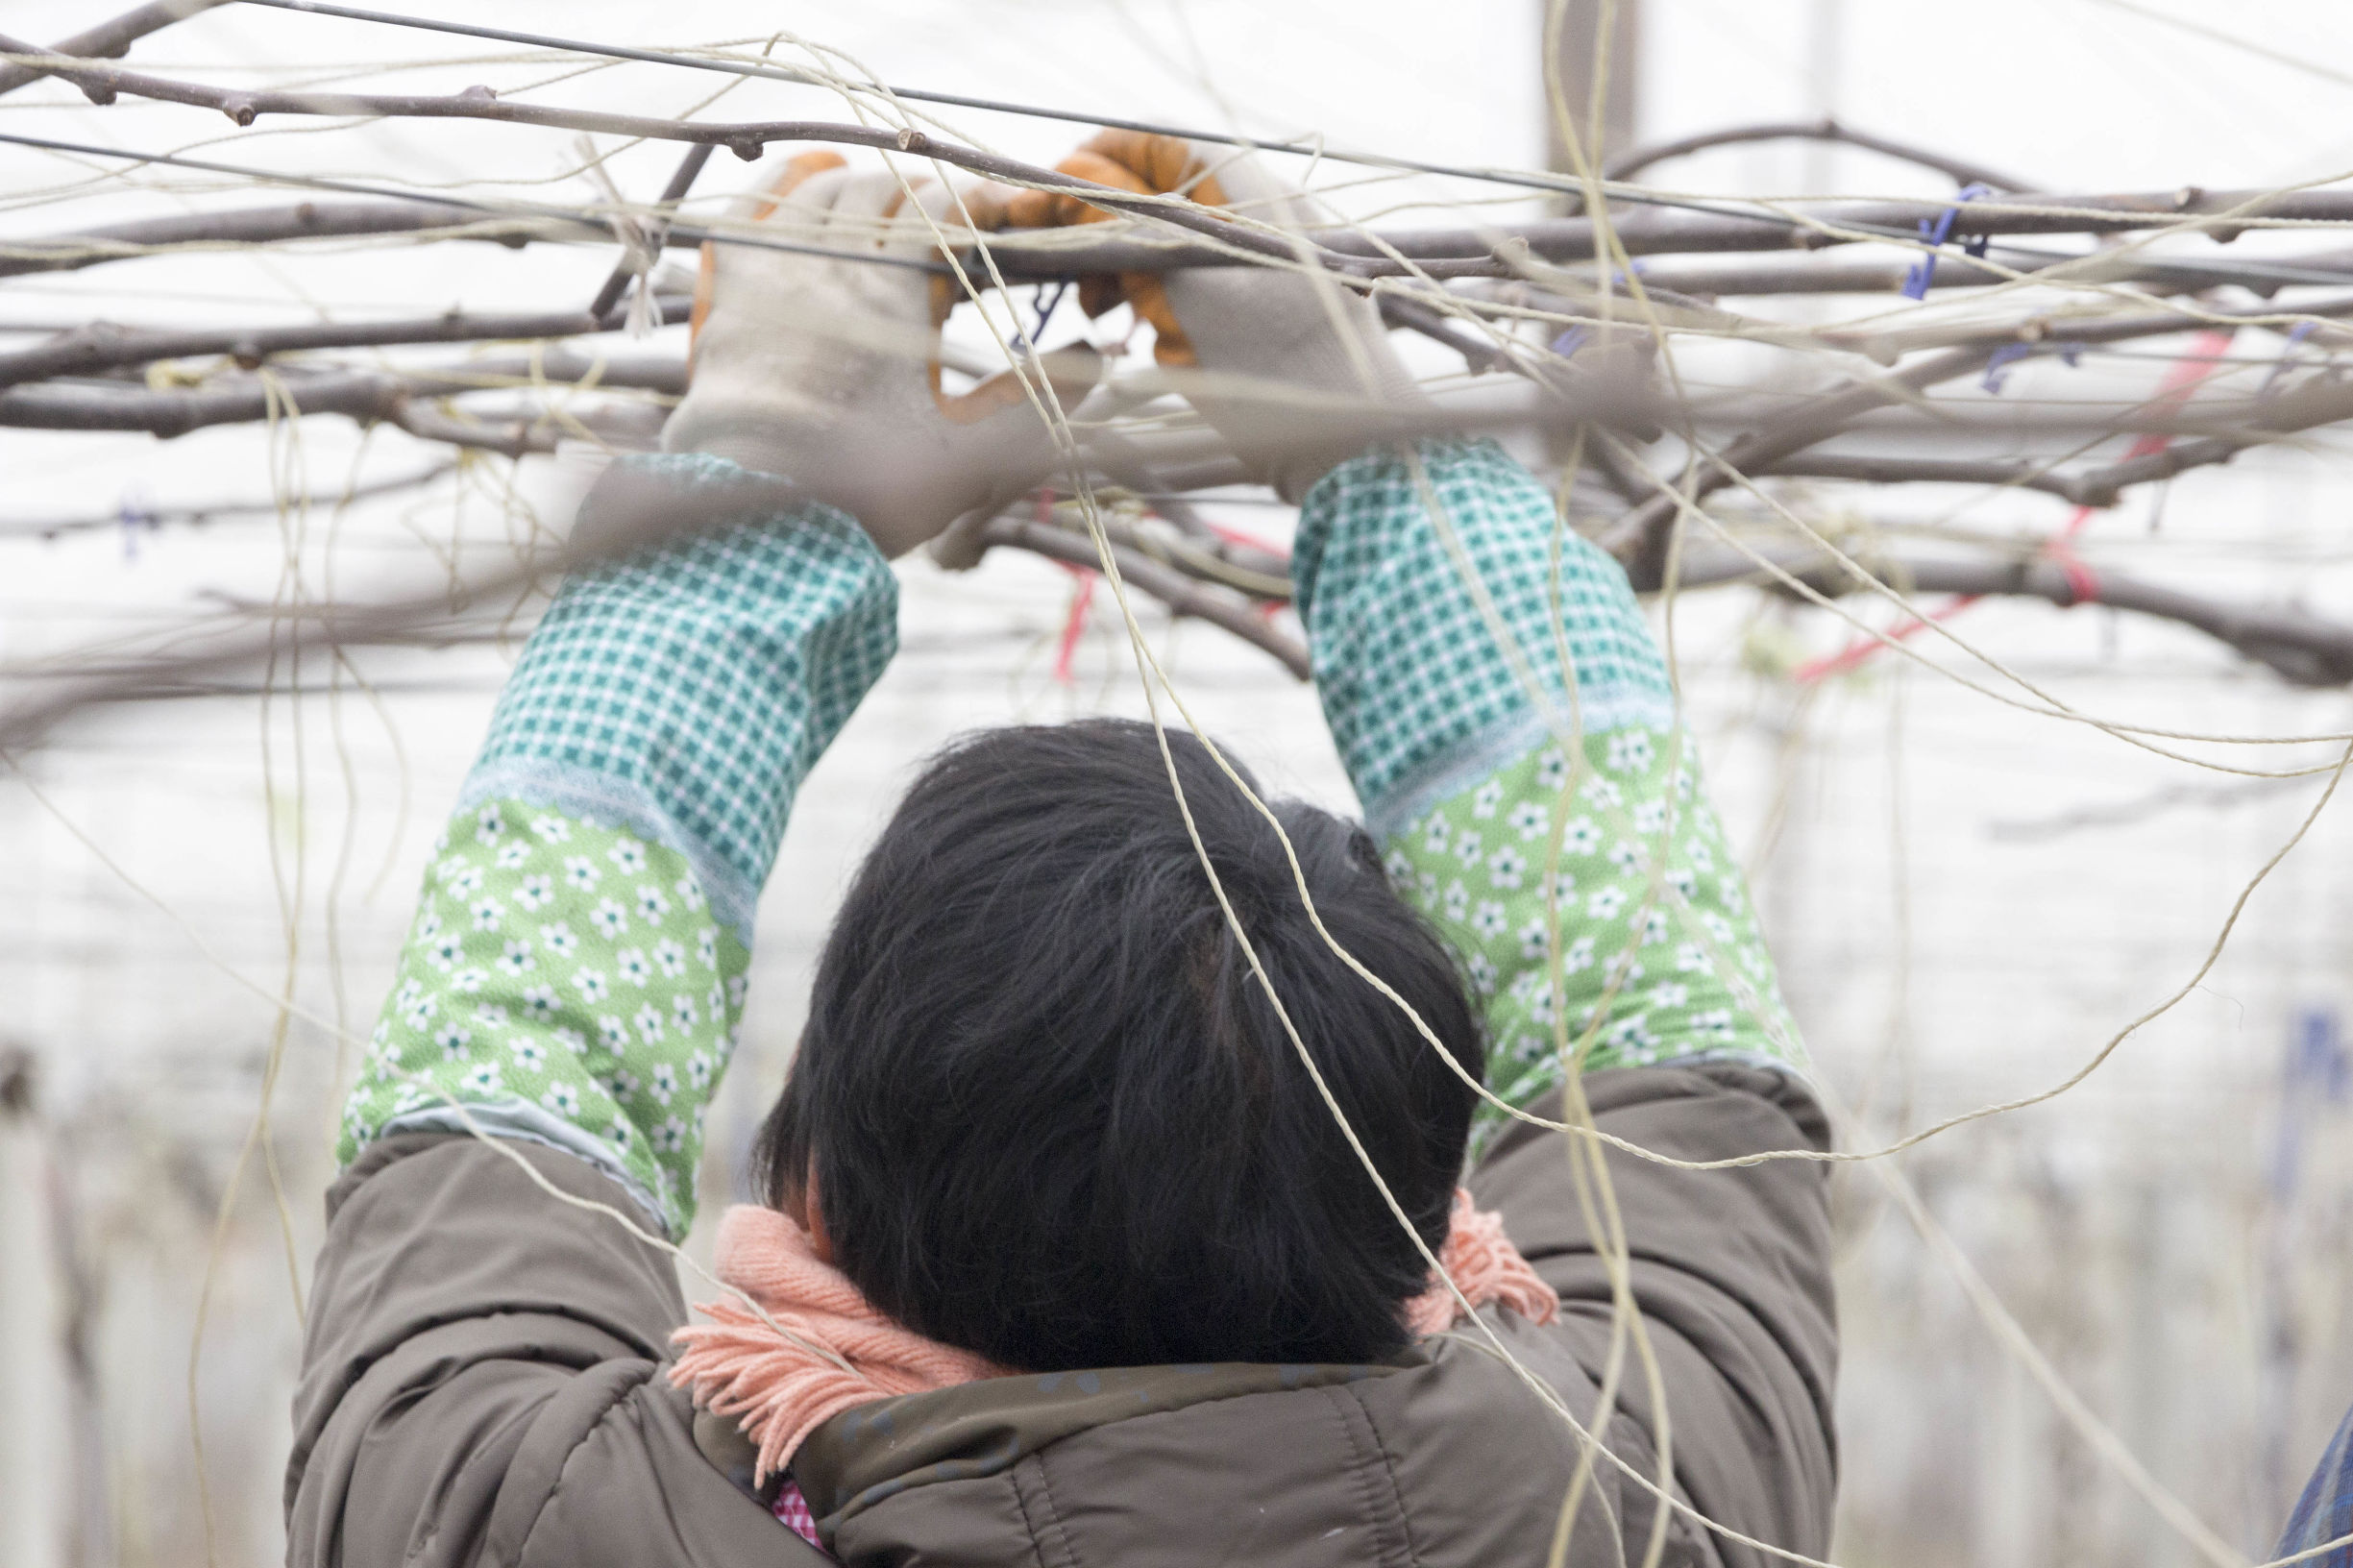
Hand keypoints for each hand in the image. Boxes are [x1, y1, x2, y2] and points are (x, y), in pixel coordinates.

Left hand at [666, 154, 1098, 556]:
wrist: (754, 517)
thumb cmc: (864, 491)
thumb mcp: (967, 458)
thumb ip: (1032, 404)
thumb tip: (1095, 362)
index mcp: (892, 294)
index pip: (942, 211)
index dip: (979, 207)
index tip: (1000, 225)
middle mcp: (829, 264)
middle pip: (885, 188)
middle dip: (926, 194)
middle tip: (953, 223)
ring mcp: (772, 270)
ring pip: (823, 189)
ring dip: (866, 186)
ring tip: (892, 207)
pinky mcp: (729, 289)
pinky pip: (752, 205)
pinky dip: (787, 185)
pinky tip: (812, 187)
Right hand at [1002, 131, 1424, 500]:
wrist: (1354, 449)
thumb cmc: (1273, 373)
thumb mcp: (1183, 296)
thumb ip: (1125, 232)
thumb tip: (1072, 187)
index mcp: (1252, 193)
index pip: (1162, 144)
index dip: (1100, 162)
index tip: (1052, 200)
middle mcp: (1267, 215)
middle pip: (1166, 194)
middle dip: (1108, 230)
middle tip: (1080, 285)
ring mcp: (1275, 260)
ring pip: (1179, 242)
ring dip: (1132, 272)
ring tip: (1108, 318)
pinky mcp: (1277, 305)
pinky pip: (1204, 283)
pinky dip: (1166, 302)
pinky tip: (1147, 340)